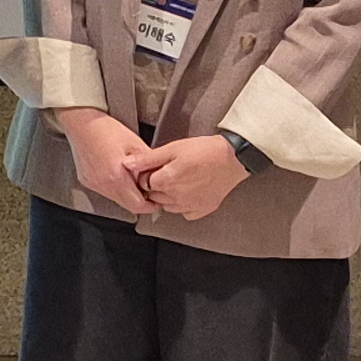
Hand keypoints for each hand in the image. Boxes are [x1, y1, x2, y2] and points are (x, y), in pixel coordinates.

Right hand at [54, 106, 153, 212]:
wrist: (81, 121)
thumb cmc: (106, 129)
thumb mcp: (135, 144)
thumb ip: (148, 165)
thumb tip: (158, 177)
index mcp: (116, 177)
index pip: (137, 205)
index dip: (150, 205)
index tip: (156, 200)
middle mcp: (103, 184)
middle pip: (127, 205)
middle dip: (139, 200)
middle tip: (147, 188)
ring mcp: (93, 184)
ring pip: (116, 198)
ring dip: (126, 193)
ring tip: (130, 176)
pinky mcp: (87, 181)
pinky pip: (105, 190)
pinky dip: (114, 186)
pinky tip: (116, 172)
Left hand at [132, 135, 250, 220]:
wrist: (233, 158)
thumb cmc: (204, 150)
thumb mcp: (173, 149)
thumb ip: (148, 159)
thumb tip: (127, 164)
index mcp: (167, 181)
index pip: (145, 183)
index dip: (149, 174)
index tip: (158, 167)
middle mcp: (176, 198)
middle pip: (155, 196)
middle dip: (157, 186)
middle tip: (170, 172)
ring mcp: (189, 206)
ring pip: (167, 205)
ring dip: (168, 195)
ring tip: (182, 179)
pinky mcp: (201, 211)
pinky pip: (184, 212)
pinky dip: (183, 204)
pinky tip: (190, 190)